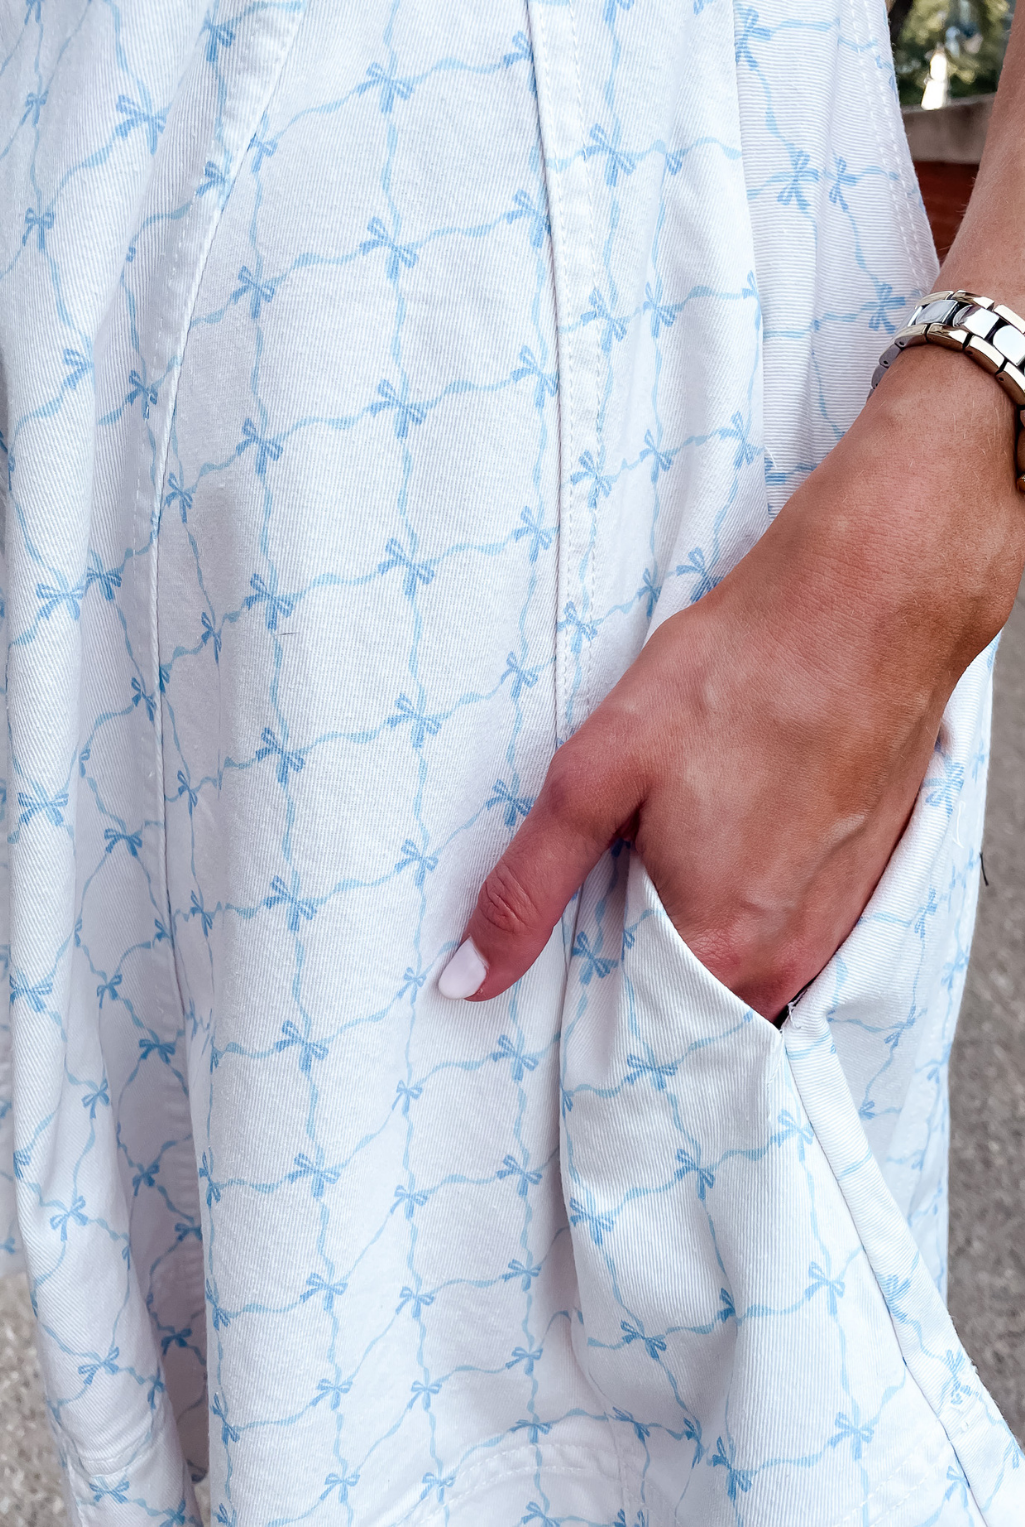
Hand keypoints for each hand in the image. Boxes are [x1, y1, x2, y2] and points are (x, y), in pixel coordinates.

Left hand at [438, 346, 1024, 1018]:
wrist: (867, 608)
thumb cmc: (735, 678)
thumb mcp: (596, 776)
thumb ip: (529, 889)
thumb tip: (467, 979)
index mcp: (717, 948)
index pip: (636, 1038)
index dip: (589, 1002)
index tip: (565, 958)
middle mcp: (788, 957)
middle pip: (692, 1006)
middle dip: (640, 972)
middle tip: (614, 888)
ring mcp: (837, 920)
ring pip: (746, 968)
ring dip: (698, 936)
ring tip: (669, 855)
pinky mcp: (865, 877)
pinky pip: (793, 928)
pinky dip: (751, 903)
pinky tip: (732, 834)